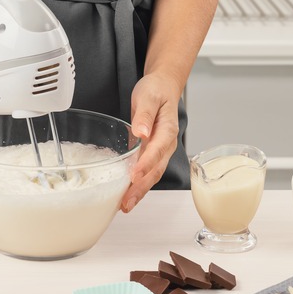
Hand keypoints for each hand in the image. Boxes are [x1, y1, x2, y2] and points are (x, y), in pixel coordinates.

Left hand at [121, 73, 182, 212]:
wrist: (163, 87)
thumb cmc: (156, 90)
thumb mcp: (149, 96)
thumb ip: (144, 113)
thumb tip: (141, 132)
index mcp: (167, 130)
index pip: (157, 150)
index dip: (146, 164)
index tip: (134, 176)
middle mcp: (166, 145)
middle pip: (155, 170)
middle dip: (141, 188)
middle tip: (127, 202)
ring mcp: (160, 152)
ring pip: (152, 176)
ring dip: (139, 192)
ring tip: (125, 205)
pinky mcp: (152, 154)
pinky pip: (146, 173)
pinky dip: (137, 186)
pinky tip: (126, 195)